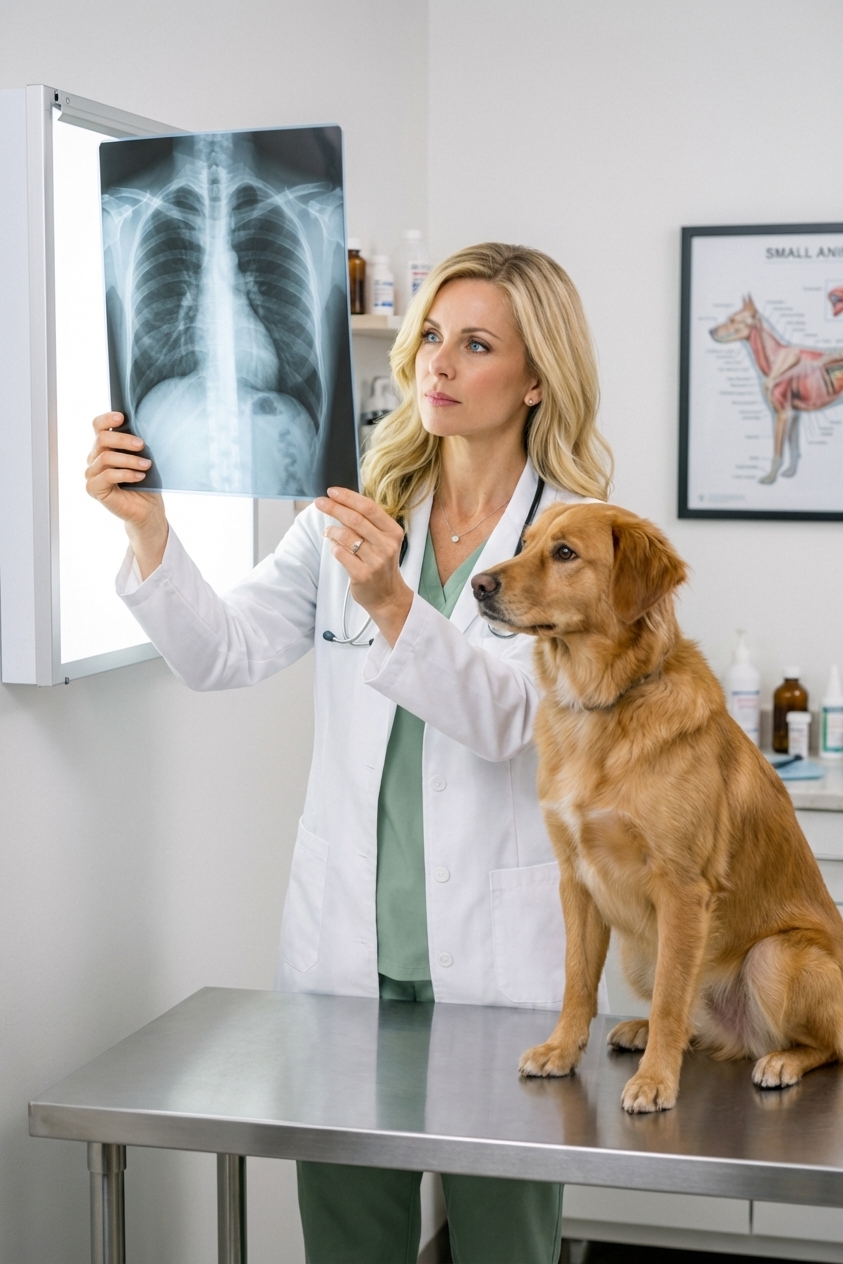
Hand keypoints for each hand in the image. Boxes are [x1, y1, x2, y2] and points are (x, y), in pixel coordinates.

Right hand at [86, 412, 167, 578]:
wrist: (147, 509)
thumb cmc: (146, 482)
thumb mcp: (142, 458)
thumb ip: (136, 444)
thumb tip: (143, 427)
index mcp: (104, 447)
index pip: (97, 426)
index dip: (107, 419)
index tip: (122, 417)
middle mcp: (94, 459)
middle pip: (101, 440)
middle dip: (123, 440)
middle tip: (142, 445)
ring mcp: (92, 474)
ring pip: (105, 458)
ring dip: (128, 459)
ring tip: (146, 465)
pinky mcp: (94, 489)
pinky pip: (107, 476)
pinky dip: (126, 474)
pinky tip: (140, 476)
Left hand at [315, 487, 412, 646]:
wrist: (388, 596)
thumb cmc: (381, 563)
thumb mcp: (383, 540)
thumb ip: (368, 523)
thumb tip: (341, 502)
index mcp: (393, 532)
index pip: (369, 507)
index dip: (348, 497)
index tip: (332, 491)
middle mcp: (387, 545)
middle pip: (355, 519)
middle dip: (334, 508)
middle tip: (319, 502)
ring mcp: (375, 561)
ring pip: (346, 536)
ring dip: (332, 530)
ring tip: (327, 531)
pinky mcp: (362, 574)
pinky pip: (340, 553)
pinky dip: (333, 546)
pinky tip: (334, 546)